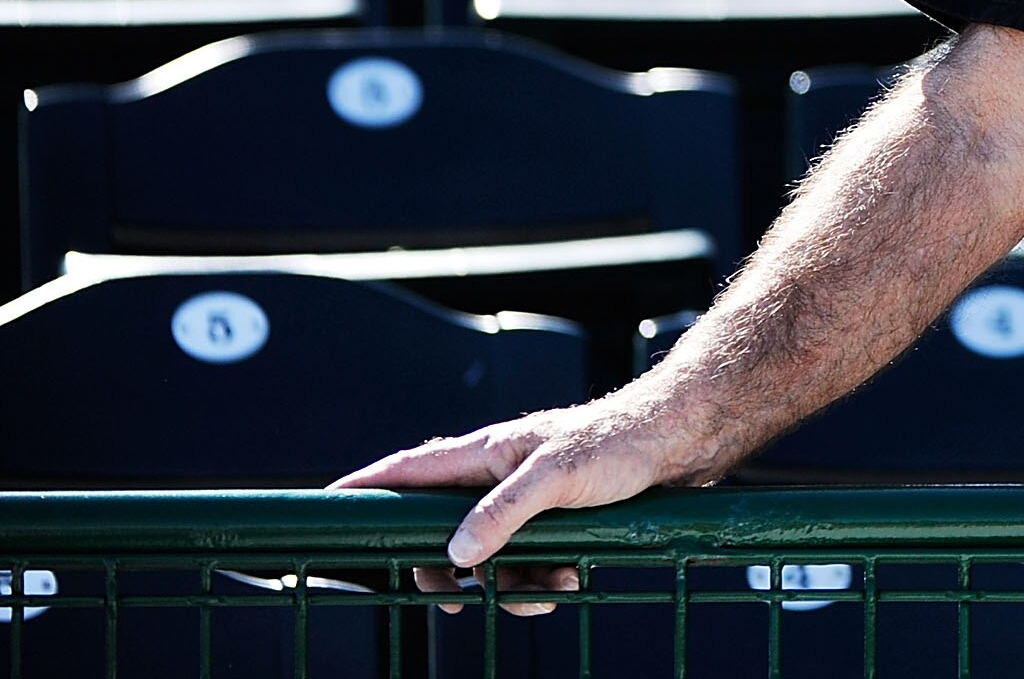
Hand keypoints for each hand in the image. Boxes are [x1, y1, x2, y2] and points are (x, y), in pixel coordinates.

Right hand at [330, 400, 691, 613]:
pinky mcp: (559, 517)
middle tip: (455, 599)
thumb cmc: (621, 441)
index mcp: (487, 453)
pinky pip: (531, 561)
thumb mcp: (556, 478)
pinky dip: (544, 577)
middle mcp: (500, 474)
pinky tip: (569, 580)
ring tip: (542, 591)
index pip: (408, 470)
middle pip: (441, 530)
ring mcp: (529, 497)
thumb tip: (455, 556)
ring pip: (490, 555)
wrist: (684, 440)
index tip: (322, 505)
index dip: (364, 488)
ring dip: (510, 583)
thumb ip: (502, 514)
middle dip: (446, 571)